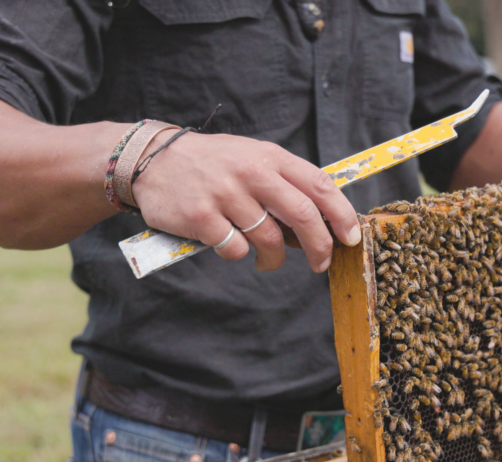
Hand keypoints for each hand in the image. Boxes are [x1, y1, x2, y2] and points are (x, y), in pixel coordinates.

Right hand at [132, 132, 361, 271]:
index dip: (341, 215)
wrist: (151, 160)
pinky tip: (227, 243)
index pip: (319, 185)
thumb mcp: (251, 157)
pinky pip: (235, 249)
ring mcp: (225, 194)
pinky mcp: (201, 217)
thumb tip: (321, 221)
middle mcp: (250, 172)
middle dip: (320, 247)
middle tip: (322, 264)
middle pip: (303, 215)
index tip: (350, 237)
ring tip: (268, 260)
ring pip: (269, 239)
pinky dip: (237, 253)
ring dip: (274, 258)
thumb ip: (284, 182)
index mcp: (269, 157)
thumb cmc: (212, 164)